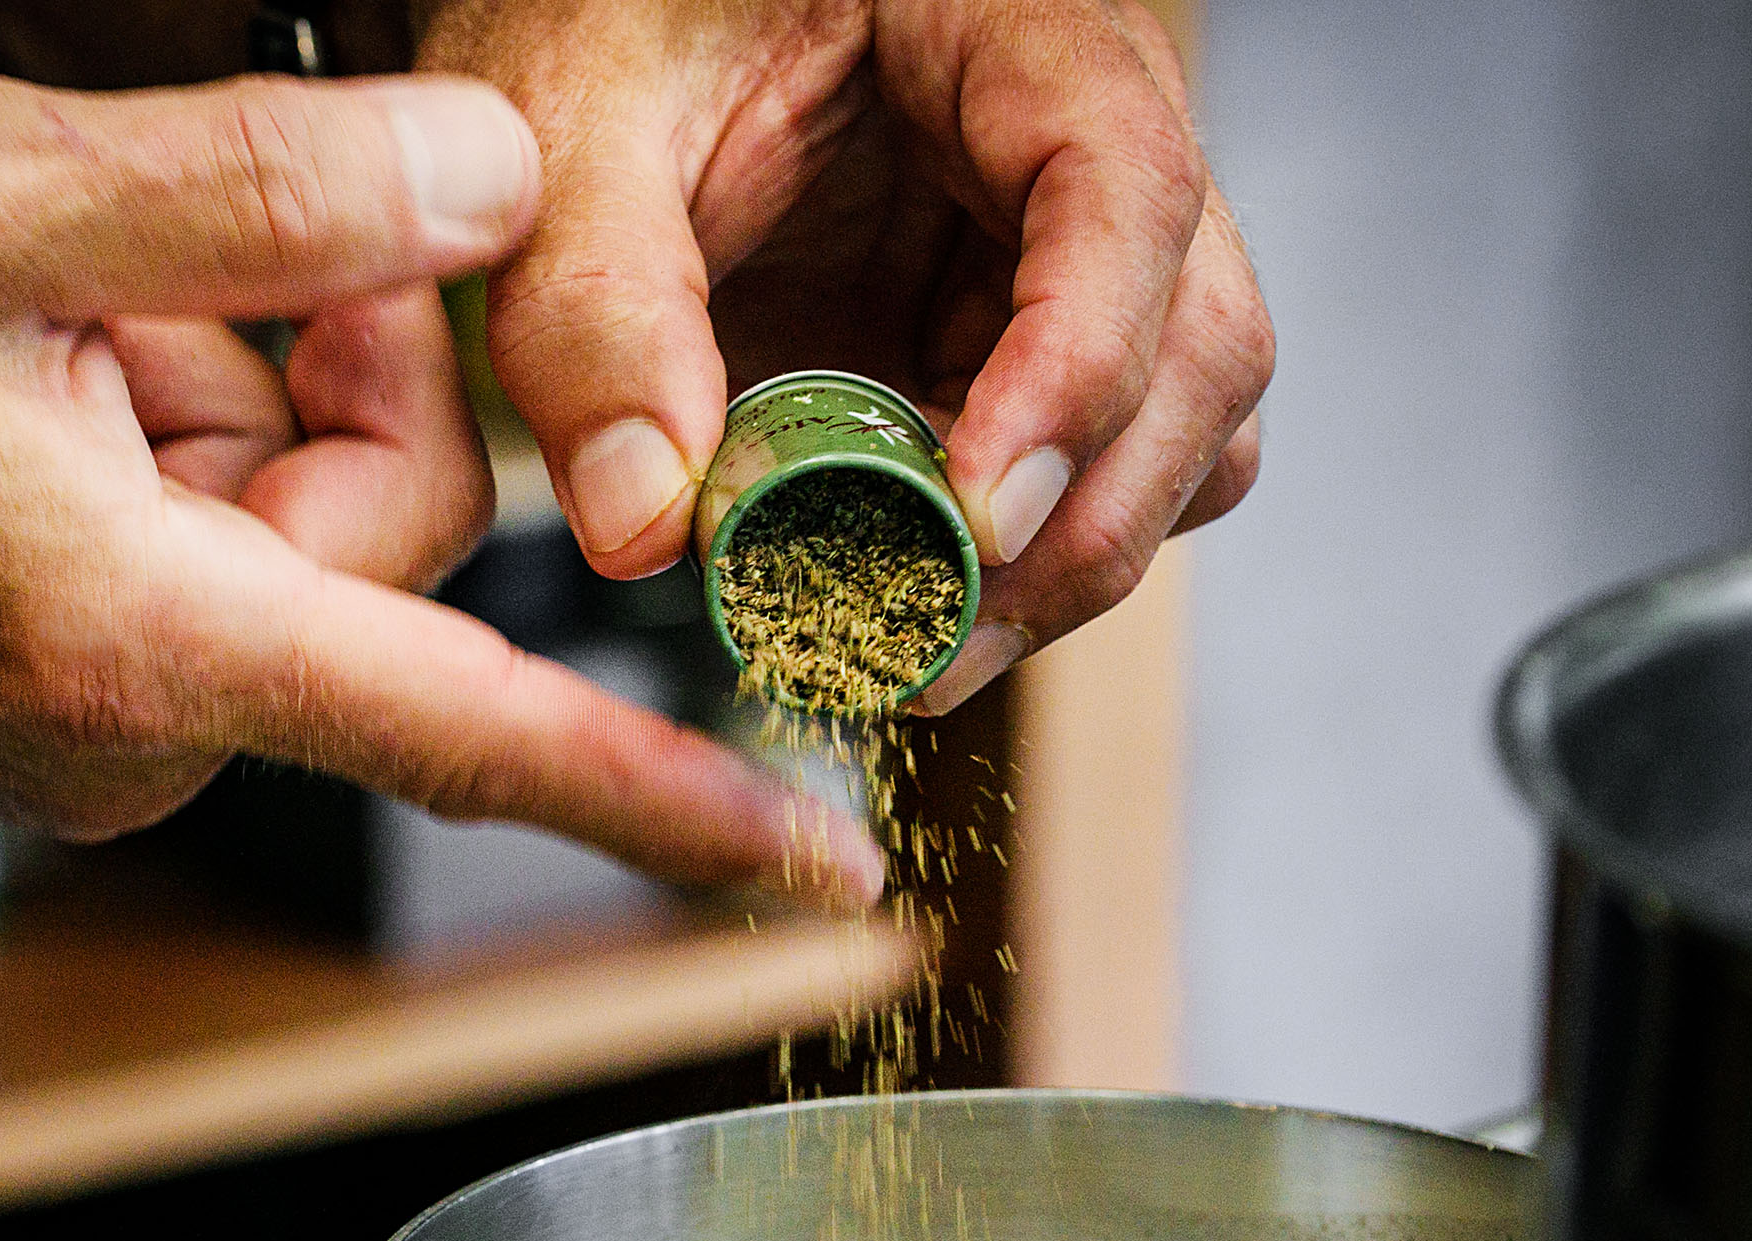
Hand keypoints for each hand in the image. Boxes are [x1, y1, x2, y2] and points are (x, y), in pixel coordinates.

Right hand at [0, 70, 882, 900]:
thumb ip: (269, 189)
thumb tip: (491, 190)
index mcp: (146, 637)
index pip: (477, 740)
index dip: (669, 806)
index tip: (813, 873)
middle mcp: (149, 728)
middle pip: (397, 545)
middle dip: (331, 368)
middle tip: (160, 279)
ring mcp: (120, 730)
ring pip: (311, 539)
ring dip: (227, 393)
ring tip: (56, 340)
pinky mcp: (95, 705)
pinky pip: (232, 562)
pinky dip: (181, 447)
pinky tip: (49, 391)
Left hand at [416, 0, 1273, 711]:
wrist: (623, 32)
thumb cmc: (621, 21)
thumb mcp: (573, 129)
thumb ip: (594, 306)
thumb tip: (644, 522)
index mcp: (1020, 38)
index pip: (1127, 200)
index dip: (1078, 374)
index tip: (979, 516)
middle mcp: (1088, 146)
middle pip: (1201, 348)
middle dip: (1082, 524)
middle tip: (933, 643)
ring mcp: (1066, 256)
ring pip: (1180, 432)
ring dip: (1072, 562)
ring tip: (920, 644)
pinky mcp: (1019, 344)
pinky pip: (1092, 471)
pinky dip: (1025, 559)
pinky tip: (910, 595)